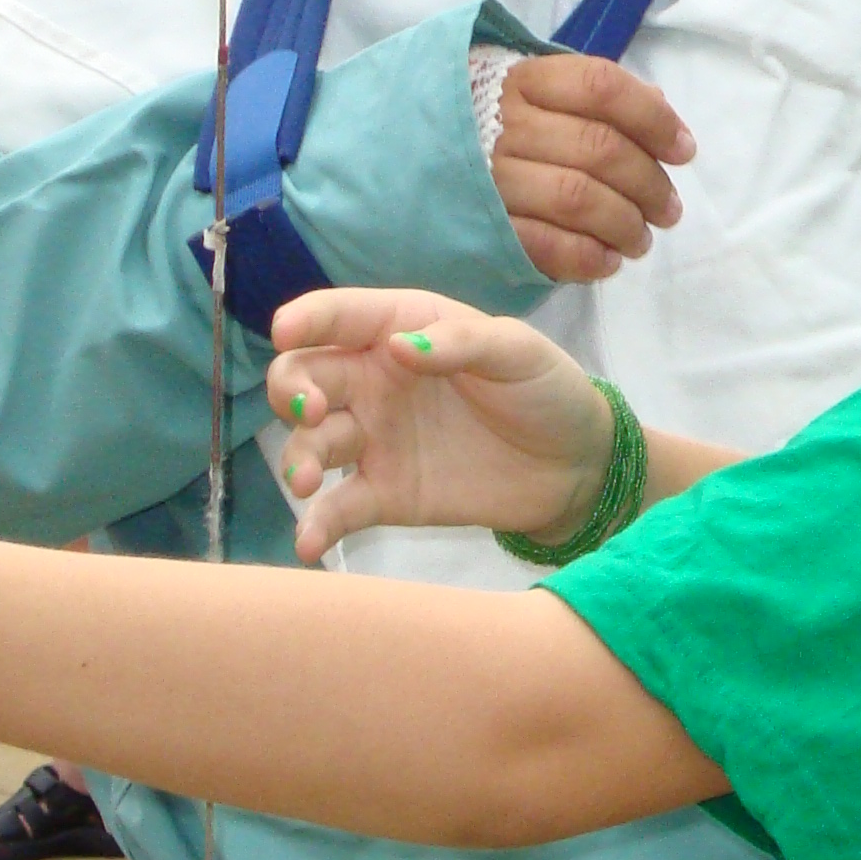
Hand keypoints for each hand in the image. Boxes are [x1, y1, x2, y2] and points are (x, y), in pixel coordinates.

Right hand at [266, 289, 610, 562]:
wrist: (574, 467)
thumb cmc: (544, 389)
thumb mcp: (517, 351)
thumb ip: (461, 342)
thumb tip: (399, 346)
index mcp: (403, 329)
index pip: (341, 316)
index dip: (307, 319)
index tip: (286, 331)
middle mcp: (374, 381)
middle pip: (306, 376)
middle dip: (292, 389)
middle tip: (312, 410)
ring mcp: (374, 439)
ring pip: (310, 441)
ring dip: (296, 457)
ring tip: (305, 482)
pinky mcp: (383, 495)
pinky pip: (338, 507)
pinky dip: (317, 524)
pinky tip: (309, 543)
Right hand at [490, 55, 693, 282]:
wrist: (414, 164)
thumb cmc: (499, 127)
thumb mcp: (541, 96)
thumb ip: (598, 99)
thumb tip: (661, 108)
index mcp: (525, 80)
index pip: (601, 86)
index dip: (653, 119)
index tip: (683, 150)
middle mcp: (504, 123)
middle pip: (598, 147)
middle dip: (648, 183)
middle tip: (668, 210)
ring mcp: (488, 176)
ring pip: (577, 196)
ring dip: (623, 224)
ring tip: (640, 240)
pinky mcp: (480, 227)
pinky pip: (544, 244)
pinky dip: (586, 256)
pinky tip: (606, 262)